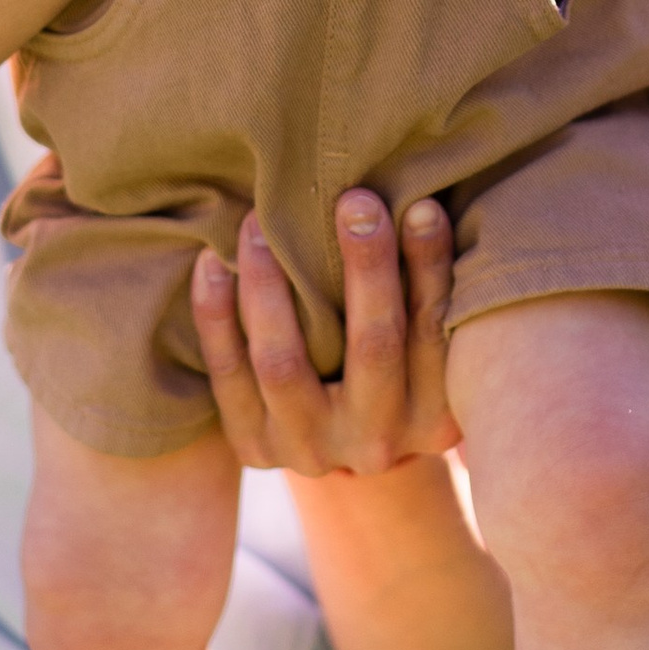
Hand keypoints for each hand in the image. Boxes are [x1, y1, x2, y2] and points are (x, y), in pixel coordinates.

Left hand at [192, 191, 459, 475]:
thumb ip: (430, 295)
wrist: (339, 443)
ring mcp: (310, 449)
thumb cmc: (395, 366)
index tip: (422, 206)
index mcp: (434, 418)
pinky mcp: (255, 446)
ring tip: (260, 224)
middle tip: (354, 200)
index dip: (430, 268)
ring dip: (269, 285)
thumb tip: (424, 204)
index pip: (435, 334)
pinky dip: (216, 315)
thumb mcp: (432, 352)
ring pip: (283, 362)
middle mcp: (376, 442)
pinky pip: (227, 374)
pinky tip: (213, 261)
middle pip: (373, 347)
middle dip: (367, 268)